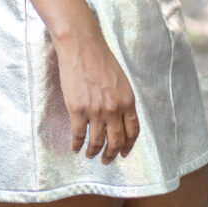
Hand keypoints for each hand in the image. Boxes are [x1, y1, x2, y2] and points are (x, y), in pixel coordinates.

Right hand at [53, 24, 139, 164]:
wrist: (82, 46)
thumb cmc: (100, 58)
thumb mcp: (120, 80)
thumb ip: (121, 99)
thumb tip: (118, 117)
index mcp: (127, 101)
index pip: (132, 132)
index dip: (128, 146)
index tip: (123, 153)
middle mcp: (114, 109)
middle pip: (116, 141)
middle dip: (111, 154)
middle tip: (107, 160)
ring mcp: (95, 111)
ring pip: (97, 142)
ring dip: (94, 152)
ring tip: (90, 155)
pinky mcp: (77, 109)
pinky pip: (78, 134)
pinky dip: (77, 144)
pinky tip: (75, 147)